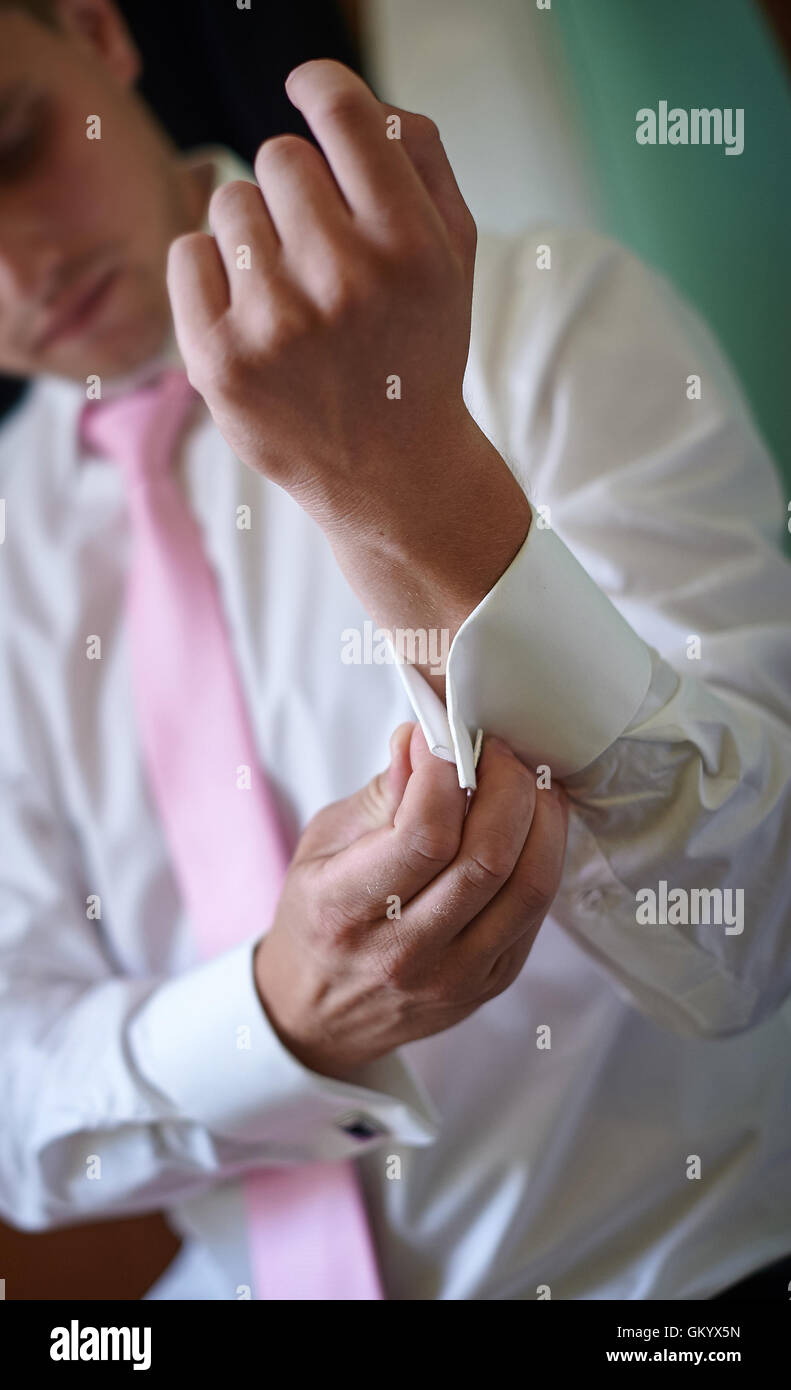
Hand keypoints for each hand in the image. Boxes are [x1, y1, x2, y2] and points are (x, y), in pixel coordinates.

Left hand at [167, 60, 530, 681]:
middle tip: (322, 250)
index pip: (344, 115)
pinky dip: (212, 274)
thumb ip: (421, 160)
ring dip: (256, 235)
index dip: (321, 86)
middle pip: (279, 156)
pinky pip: (187, 253)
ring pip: (230, 203)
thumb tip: (351, 96)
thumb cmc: (418, 349)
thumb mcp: (455, 257)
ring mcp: (275, 325)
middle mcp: (343, 281)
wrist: (392, 475)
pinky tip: (252, 316)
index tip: (309, 90)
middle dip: (298, 190)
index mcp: (408, 247)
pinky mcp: (218, 362)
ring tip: (292, 295)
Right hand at [253, 723, 567, 1080]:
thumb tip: (421, 737)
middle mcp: (404, 952)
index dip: (446, 773)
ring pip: (529, 885)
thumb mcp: (322, 845)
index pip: (422, 837)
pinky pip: (537, 909)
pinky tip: (531, 821)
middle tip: (495, 748)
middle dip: (506, 784)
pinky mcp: (493, 981)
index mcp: (346, 910)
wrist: (321, 1013)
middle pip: (487, 859)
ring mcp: (456, 975)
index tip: (445, 734)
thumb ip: (380, 794)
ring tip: (526, 779)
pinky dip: (544, 853)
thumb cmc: (318, 917)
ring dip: (540, 816)